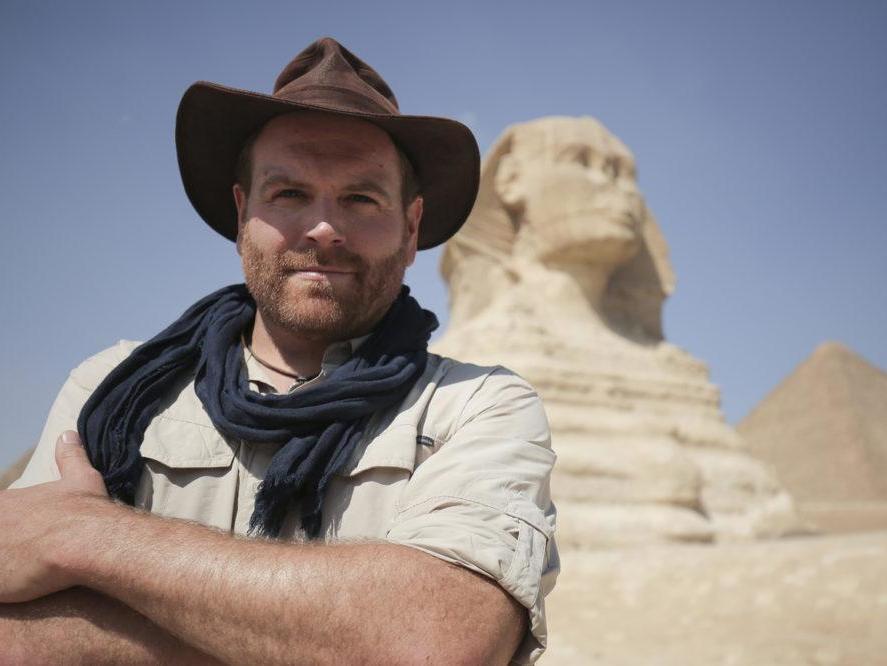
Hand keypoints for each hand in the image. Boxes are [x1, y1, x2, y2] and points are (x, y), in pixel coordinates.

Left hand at [0, 431, 110, 602]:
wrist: (88, 541)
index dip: (9, 529)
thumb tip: (68, 434)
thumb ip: (70, 456)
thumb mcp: (81, 478)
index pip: (1, 514)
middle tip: (23, 554)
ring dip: (6, 562)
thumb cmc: (85, 511)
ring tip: (22, 569)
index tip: (22, 538)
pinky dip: (6, 586)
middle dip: (7, 545)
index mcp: (5, 504)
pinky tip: (19, 588)